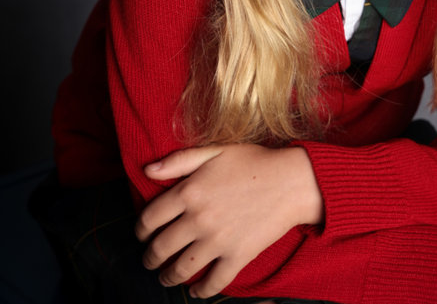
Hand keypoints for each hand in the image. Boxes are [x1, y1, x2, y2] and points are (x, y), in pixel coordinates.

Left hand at [135, 143, 323, 297]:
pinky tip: (195, 289)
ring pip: (180, 269)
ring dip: (167, 277)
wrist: (291, 180)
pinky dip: (200, 291)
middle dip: (150, 258)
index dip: (141, 229)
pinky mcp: (237, 257)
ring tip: (166, 277)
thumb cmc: (253, 161)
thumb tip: (147, 171)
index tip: (142, 234)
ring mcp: (217, 241)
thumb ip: (179, 160)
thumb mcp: (215, 151)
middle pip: (160, 248)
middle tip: (150, 260)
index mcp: (190, 191)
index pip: (150, 218)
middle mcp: (198, 219)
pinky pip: (212, 282)